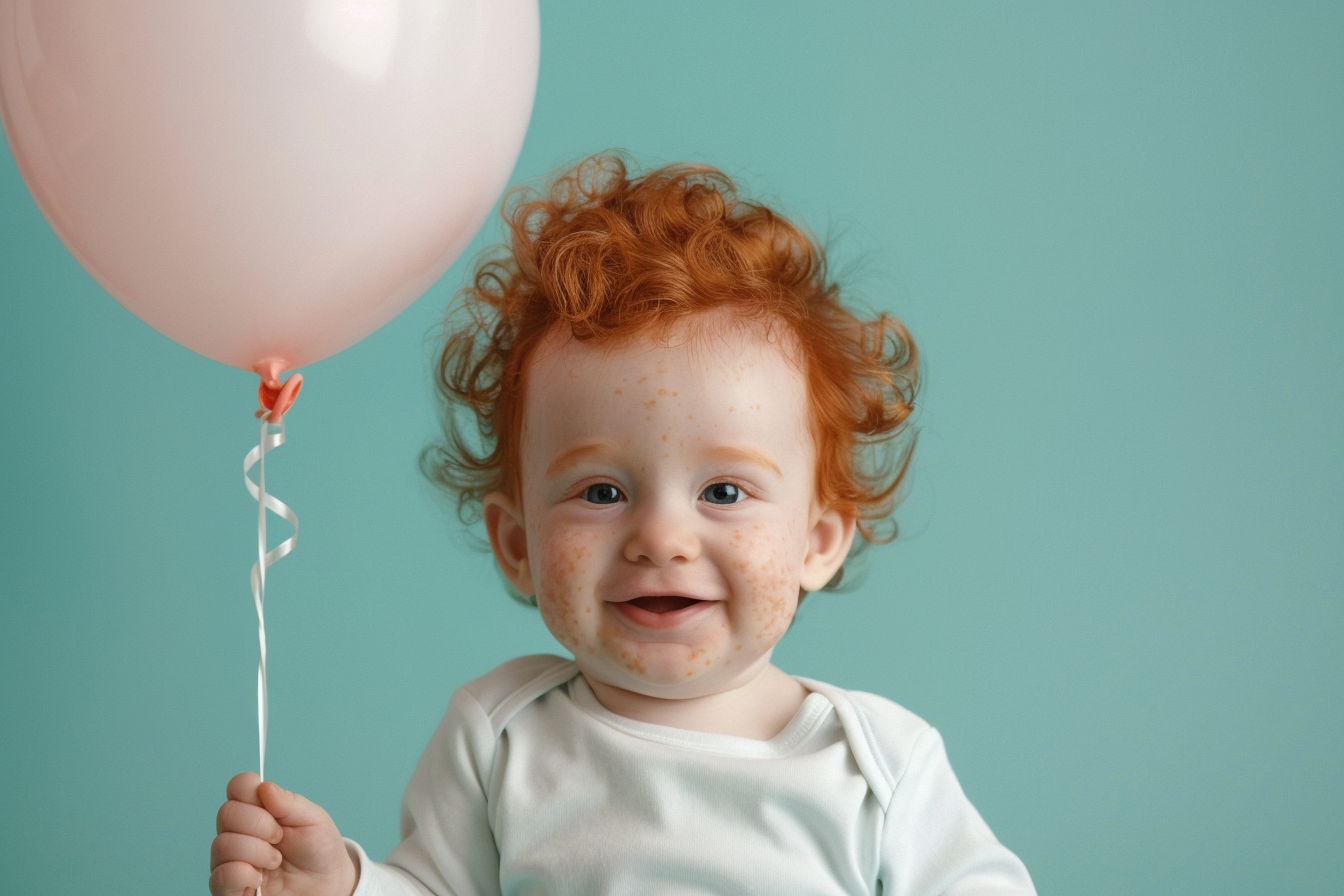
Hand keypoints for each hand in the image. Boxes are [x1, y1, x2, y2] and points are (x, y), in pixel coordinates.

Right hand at [210, 772, 358, 895]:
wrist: (326, 885)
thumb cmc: (318, 850)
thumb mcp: (313, 819)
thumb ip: (288, 802)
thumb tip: (263, 787)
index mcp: (258, 809)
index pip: (238, 786)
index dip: (251, 791)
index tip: (275, 808)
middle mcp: (239, 832)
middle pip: (226, 813)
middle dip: (259, 824)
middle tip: (280, 838)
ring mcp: (231, 859)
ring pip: (222, 844)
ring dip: (256, 851)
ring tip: (275, 861)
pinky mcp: (229, 888)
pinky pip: (220, 876)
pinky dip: (243, 875)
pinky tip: (260, 879)